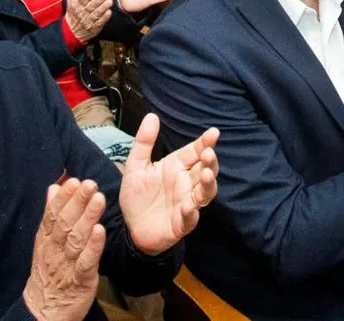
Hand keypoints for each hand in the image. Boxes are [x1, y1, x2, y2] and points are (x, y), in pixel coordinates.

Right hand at [22, 178, 105, 320]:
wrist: (45, 310)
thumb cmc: (49, 272)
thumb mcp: (45, 242)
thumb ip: (51, 215)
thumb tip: (53, 188)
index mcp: (47, 239)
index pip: (53, 215)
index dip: (63, 197)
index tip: (73, 180)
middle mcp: (55, 250)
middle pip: (65, 223)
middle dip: (77, 202)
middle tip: (89, 183)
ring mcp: (67, 265)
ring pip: (76, 239)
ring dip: (88, 218)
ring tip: (98, 199)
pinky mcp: (80, 280)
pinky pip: (86, 262)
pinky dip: (93, 247)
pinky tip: (100, 231)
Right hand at [63, 0, 112, 41]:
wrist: (71, 30)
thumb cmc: (74, 10)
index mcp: (76, 4)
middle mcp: (82, 12)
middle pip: (91, 5)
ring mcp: (88, 21)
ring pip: (96, 13)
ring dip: (103, 7)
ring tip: (110, 1)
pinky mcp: (94, 28)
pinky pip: (99, 22)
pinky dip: (104, 18)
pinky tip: (109, 12)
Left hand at [119, 114, 219, 254]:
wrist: (130, 228)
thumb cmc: (137, 196)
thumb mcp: (135, 166)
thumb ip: (144, 142)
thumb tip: (152, 115)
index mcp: (176, 167)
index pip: (194, 151)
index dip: (205, 142)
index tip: (214, 132)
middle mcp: (185, 184)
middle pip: (205, 170)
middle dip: (210, 162)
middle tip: (208, 154)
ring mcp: (186, 203)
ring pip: (205, 193)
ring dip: (208, 185)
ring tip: (205, 176)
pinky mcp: (181, 223)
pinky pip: (190, 218)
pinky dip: (191, 213)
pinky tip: (188, 207)